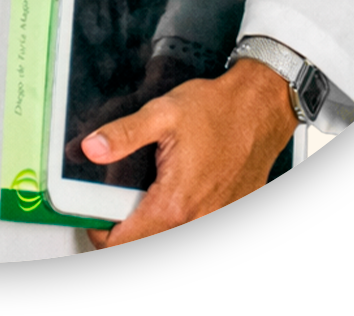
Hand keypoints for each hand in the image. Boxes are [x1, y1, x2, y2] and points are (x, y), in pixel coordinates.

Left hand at [78, 57, 299, 247]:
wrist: (261, 110)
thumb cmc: (219, 110)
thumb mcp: (162, 113)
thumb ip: (123, 135)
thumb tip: (92, 149)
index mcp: (173, 203)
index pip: (122, 243)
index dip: (100, 231)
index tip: (94, 214)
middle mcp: (195, 221)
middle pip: (145, 242)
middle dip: (125, 229)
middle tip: (116, 201)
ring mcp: (214, 219)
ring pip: (169, 236)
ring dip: (152, 224)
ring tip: (144, 197)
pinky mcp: (226, 213)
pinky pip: (193, 224)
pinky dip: (179, 218)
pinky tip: (176, 192)